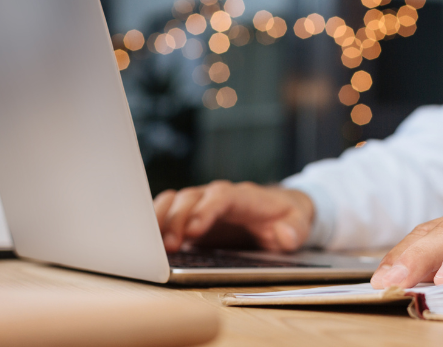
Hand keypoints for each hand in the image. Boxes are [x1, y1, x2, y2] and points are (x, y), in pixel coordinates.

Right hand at [153, 181, 313, 252]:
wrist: (279, 210)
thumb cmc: (286, 216)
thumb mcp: (298, 223)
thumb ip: (295, 229)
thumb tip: (286, 235)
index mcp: (244, 196)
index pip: (222, 196)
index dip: (206, 209)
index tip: (195, 230)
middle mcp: (217, 196)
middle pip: (191, 198)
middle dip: (177, 219)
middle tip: (168, 246)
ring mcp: (201, 205)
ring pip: (174, 201)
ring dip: (160, 220)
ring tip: (150, 245)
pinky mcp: (190, 217)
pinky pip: (166, 213)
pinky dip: (154, 224)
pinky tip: (145, 242)